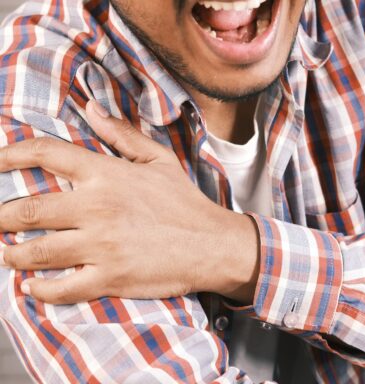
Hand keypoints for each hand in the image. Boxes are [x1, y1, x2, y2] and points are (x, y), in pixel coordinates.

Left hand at [0, 100, 258, 303]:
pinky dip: (38, 289)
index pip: (46, 153)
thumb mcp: (159, 159)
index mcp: (107, 174)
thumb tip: (91, 108)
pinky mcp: (109, 277)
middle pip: (27, 210)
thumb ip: (121, 134)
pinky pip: (60, 287)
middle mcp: (97, 207)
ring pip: (35, 251)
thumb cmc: (185, 202)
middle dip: (0, 217)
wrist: (212, 244)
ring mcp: (101, 245)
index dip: (10, 153)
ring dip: (13, 254)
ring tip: (10, 253)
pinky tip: (33, 285)